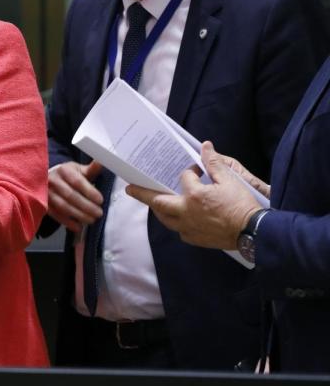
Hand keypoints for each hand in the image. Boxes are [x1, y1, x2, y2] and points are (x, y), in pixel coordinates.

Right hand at [47, 161, 103, 232]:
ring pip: (63, 206)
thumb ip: (91, 169)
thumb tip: (102, 162)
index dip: (89, 191)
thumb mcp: (78, 170)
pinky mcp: (43, 204)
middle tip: (99, 213)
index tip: (100, 200)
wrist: (47, 179)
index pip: (77, 181)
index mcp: (63, 170)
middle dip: (86, 206)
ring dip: (78, 215)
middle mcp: (52, 180)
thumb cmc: (67, 175)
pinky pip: (56, 215)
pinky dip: (67, 222)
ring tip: (91, 220)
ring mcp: (46, 193)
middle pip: (70, 195)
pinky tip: (78, 226)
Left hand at [126, 141, 263, 249]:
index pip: (184, 178)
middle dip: (143, 194)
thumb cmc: (242, 206)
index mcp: (194, 195)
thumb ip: (214, 164)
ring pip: (165, 219)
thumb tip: (205, 146)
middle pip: (158, 202)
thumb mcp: (230, 181)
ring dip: (158, 209)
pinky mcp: (194, 238)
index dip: (190, 172)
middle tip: (130, 189)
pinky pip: (178, 230)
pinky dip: (175, 222)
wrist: (254, 232)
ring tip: (152, 202)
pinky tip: (177, 218)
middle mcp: (186, 212)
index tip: (196, 170)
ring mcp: (188, 227)